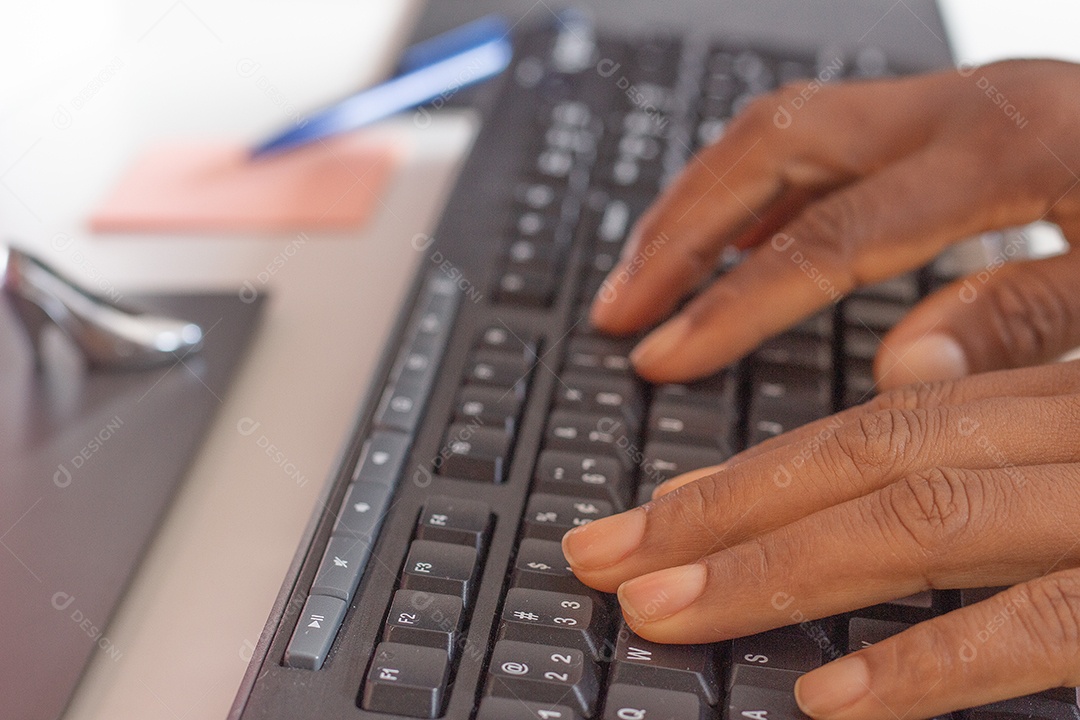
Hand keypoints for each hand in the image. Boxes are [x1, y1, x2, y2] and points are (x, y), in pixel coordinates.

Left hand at [562, 362, 1079, 717]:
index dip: (748, 474)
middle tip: (605, 556)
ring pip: (919, 521)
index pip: (873, 428)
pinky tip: (827, 698)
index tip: (651, 514)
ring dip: (774, 570)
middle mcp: (1069, 433)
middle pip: (866, 457)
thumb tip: (874, 440)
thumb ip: (987, 462)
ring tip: (664, 612)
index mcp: (1050, 405)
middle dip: (719, 510)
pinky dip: (925, 662)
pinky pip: (1040, 624)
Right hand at [590, 59, 1079, 387]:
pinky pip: (821, 136)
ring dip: (702, 200)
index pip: (830, 233)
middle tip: (618, 304)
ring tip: (640, 271)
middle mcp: (963, 106)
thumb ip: (1029, 318)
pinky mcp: (952, 111)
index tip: (661, 356)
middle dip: (682, 230)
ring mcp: (952, 99)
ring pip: (783, 128)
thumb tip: (902, 368)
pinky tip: (728, 242)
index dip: (733, 301)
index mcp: (1008, 148)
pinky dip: (757, 191)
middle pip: (776, 146)